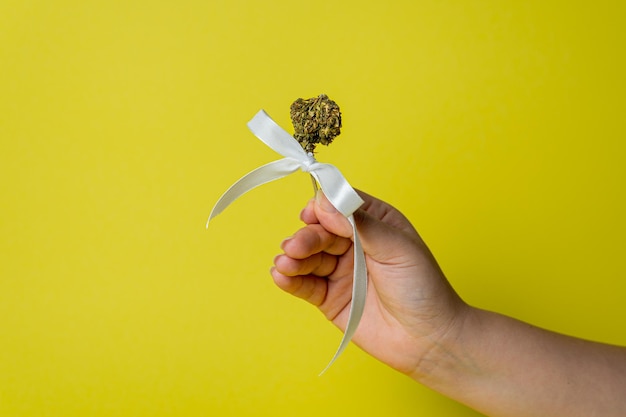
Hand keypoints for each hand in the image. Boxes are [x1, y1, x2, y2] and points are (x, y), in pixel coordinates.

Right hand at [271, 190, 467, 375]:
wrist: (429, 340)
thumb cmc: (422, 288)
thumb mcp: (396, 247)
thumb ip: (360, 223)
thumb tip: (325, 201)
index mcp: (374, 223)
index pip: (340, 206)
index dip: (322, 208)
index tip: (310, 215)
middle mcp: (355, 244)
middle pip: (320, 232)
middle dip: (305, 238)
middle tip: (294, 248)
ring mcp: (341, 271)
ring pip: (308, 258)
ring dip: (292, 259)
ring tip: (284, 265)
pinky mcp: (330, 298)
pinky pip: (305, 285)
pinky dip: (290, 280)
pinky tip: (281, 277)